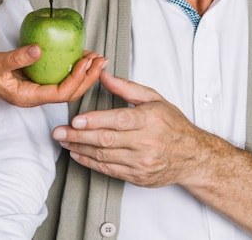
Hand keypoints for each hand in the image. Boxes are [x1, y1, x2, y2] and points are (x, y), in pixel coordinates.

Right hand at [0, 47, 106, 107]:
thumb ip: (16, 57)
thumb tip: (39, 49)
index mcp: (27, 97)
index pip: (61, 93)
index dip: (78, 79)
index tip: (88, 62)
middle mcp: (33, 96)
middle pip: (68, 92)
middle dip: (88, 77)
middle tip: (101, 59)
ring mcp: (32, 89)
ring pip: (64, 86)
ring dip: (81, 73)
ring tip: (94, 57)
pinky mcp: (30, 81)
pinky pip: (55, 77)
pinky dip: (68, 68)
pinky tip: (73, 56)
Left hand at [52, 70, 203, 187]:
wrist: (193, 157)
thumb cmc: (172, 124)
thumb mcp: (153, 98)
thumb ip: (126, 87)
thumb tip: (103, 74)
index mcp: (149, 120)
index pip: (118, 120)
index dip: (95, 121)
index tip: (76, 120)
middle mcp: (146, 143)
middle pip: (106, 140)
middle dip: (78, 136)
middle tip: (58, 132)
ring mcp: (142, 162)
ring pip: (105, 156)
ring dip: (80, 149)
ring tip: (63, 141)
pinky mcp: (138, 177)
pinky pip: (110, 170)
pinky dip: (90, 163)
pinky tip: (78, 155)